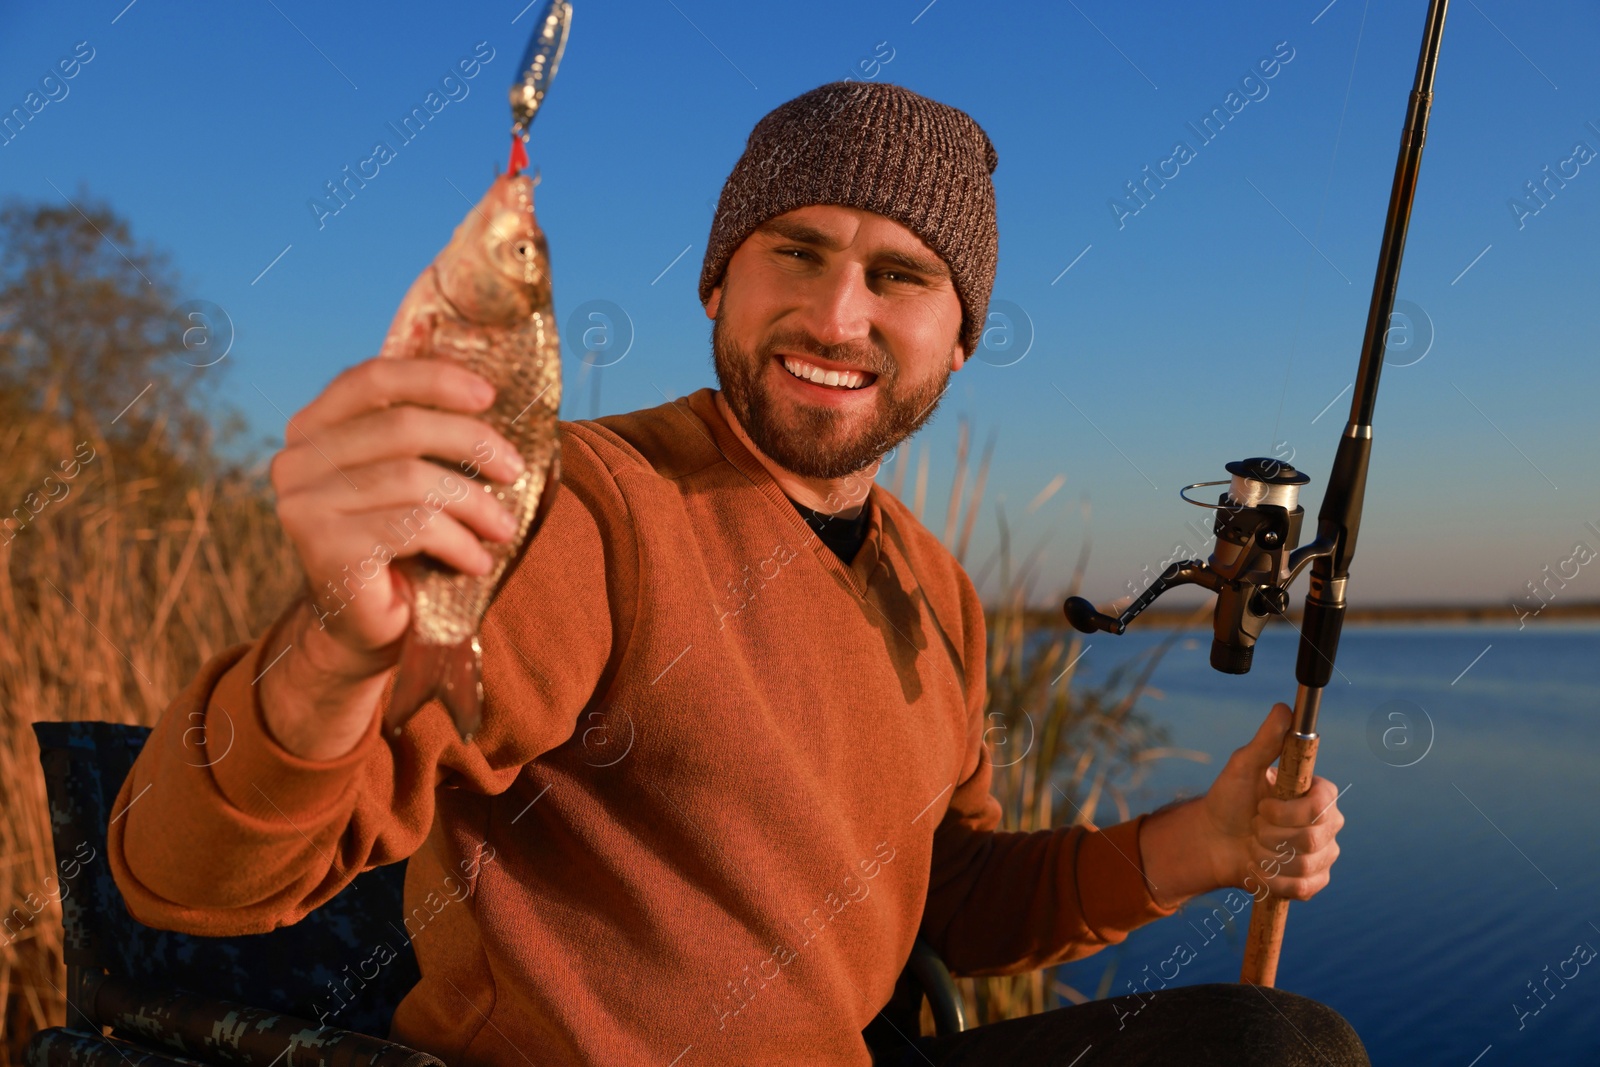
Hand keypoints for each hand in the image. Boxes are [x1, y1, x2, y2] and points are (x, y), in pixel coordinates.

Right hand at [270, 357, 527, 671]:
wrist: (365, 627)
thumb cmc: (398, 545)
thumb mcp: (408, 478)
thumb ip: (421, 431)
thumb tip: (484, 389)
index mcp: (313, 429)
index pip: (372, 379)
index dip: (433, 377)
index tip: (489, 395)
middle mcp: (296, 460)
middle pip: (401, 426)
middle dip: (471, 442)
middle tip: (513, 469)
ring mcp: (304, 504)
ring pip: (412, 478)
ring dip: (474, 503)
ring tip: (503, 528)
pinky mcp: (325, 547)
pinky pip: (413, 527)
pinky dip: (459, 542)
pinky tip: (477, 562)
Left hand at [1197, 703, 1345, 901]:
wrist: (1214, 841)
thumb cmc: (1229, 800)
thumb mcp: (1242, 766)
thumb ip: (1266, 740)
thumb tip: (1284, 708)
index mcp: (1319, 793)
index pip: (1323, 802)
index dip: (1289, 810)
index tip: (1261, 807)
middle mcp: (1329, 824)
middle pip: (1312, 838)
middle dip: (1270, 834)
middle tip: (1253, 826)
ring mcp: (1324, 855)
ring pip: (1304, 865)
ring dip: (1266, 856)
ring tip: (1253, 845)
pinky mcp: (1313, 882)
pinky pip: (1301, 887)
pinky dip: (1271, 879)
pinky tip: (1259, 866)